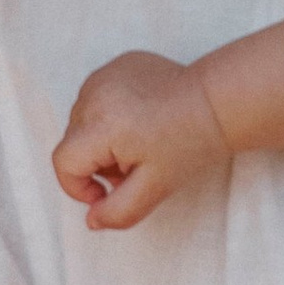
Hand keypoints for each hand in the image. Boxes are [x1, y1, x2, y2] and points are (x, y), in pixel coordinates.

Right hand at [53, 51, 224, 228]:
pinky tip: (142, 119)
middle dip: (98, 164)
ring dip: (103, 140)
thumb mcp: (155, 188)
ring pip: (83, 122)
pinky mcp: (116, 65)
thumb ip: (119, 211)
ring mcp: (104, 75)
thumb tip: (92, 219)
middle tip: (136, 168)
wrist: (218, 102)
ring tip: (141, 142)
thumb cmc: (191, 142)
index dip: (79, 187)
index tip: (108, 192)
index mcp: (101, 124)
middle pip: (74, 143)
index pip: (64, 163)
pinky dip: (111, 116)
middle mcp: (95, 93)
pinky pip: (97, 99)